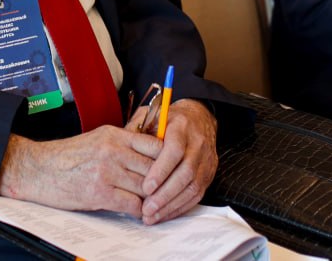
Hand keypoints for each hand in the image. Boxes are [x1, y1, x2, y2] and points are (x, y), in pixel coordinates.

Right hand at [0, 127, 160, 217]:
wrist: (38, 169)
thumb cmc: (68, 157)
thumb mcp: (97, 139)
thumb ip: (122, 143)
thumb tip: (148, 151)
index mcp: (115, 134)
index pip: (154, 144)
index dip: (166, 159)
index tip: (170, 170)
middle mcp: (114, 150)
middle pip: (154, 166)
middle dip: (163, 182)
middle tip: (168, 192)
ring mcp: (107, 171)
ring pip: (146, 186)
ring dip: (152, 198)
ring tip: (155, 204)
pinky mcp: (100, 192)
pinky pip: (132, 203)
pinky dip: (139, 210)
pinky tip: (139, 212)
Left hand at [135, 99, 217, 224]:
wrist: (198, 118)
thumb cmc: (169, 120)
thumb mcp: (151, 116)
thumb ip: (137, 131)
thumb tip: (121, 149)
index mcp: (182, 126)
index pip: (174, 150)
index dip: (161, 170)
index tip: (146, 187)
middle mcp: (197, 142)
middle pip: (186, 172)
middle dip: (165, 194)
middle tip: (147, 208)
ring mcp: (206, 159)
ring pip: (193, 187)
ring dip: (171, 204)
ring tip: (152, 215)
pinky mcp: (209, 173)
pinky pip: (197, 195)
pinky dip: (180, 207)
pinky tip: (164, 213)